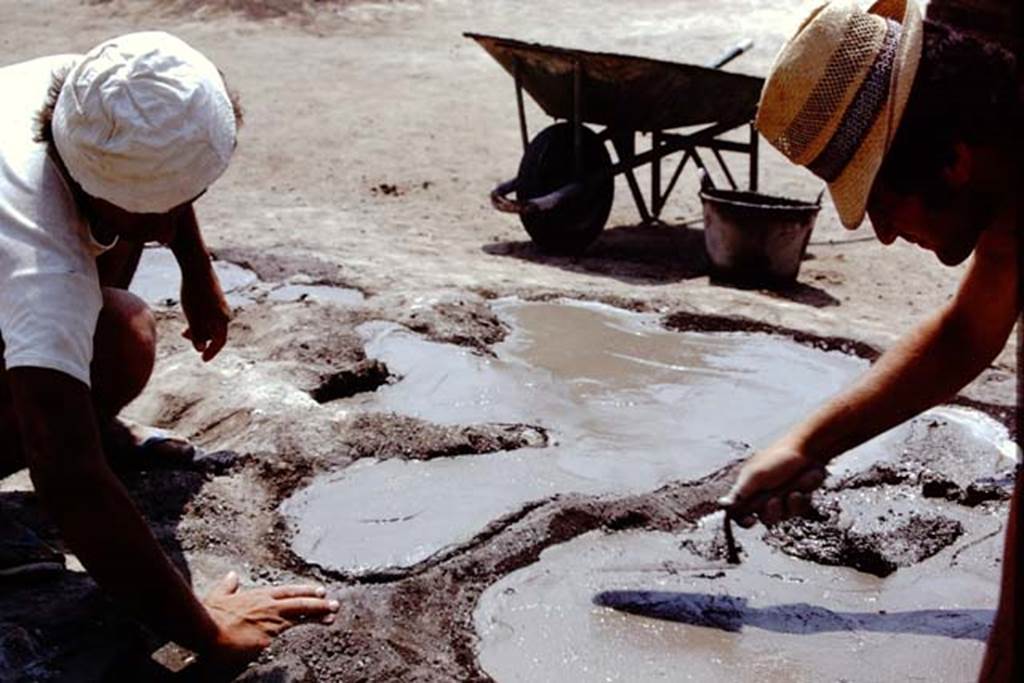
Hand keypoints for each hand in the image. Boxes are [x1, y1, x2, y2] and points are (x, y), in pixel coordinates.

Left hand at [180, 269, 230, 361]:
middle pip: (215, 333)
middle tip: (184, 336)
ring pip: (211, 324)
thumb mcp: (193, 317)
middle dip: (201, 338)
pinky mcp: (216, 299)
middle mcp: (225, 314)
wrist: (197, 269)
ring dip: (199, 328)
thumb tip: (200, 349)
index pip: (219, 342)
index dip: (211, 352)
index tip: (203, 359)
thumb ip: (197, 334)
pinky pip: (210, 315)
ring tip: (184, 327)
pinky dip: (201, 319)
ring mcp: (221, 306)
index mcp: (222, 320)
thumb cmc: (194, 294)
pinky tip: (190, 315)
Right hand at [200, 572, 338, 670]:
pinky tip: (320, 625)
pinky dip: (303, 628)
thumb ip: (228, 586)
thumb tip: (232, 576)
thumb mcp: (218, 596)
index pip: (286, 591)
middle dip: (318, 602)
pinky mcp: (269, 637)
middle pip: (299, 602)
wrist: (206, 632)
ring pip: (300, 616)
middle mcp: (268, 606)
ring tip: (333, 615)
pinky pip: (287, 634)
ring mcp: (270, 621)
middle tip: (334, 603)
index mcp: (258, 596)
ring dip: (318, 614)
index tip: (318, 591)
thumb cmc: (210, 616)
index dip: (303, 591)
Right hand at [719, 443, 827, 527]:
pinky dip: (801, 501)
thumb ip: (740, 492)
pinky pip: (797, 511)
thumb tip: (722, 504)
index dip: (743, 519)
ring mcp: (781, 498)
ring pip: (782, 516)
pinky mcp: (797, 499)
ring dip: (789, 505)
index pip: (739, 511)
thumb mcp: (756, 475)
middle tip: (775, 500)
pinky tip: (803, 490)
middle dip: (771, 512)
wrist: (809, 450)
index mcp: (749, 488)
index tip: (750, 521)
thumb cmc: (778, 458)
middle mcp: (763, 495)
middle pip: (763, 518)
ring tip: (794, 491)